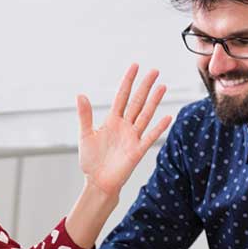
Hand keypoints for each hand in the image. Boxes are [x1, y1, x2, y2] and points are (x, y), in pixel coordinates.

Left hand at [77, 64, 171, 198]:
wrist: (98, 182)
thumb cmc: (91, 160)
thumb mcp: (85, 135)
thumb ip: (85, 115)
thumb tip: (80, 95)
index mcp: (112, 120)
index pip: (122, 96)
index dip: (128, 81)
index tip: (135, 66)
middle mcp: (124, 126)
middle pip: (137, 102)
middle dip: (145, 86)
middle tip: (154, 70)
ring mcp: (132, 137)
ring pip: (145, 115)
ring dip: (154, 101)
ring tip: (162, 86)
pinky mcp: (137, 151)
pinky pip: (149, 137)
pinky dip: (158, 128)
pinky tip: (167, 117)